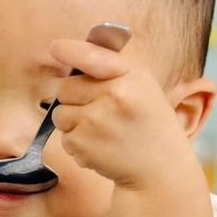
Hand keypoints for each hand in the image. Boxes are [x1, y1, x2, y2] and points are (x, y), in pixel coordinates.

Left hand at [48, 38, 198, 190]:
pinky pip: (63, 136)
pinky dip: (77, 142)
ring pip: (59, 112)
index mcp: (130, 76)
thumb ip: (110, 69)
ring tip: (100, 129)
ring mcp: (95, 121)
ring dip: (72, 121)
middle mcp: (114, 95)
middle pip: (65, 87)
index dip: (69, 51)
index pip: (91, 56)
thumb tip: (67, 53)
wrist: (160, 169)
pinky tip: (100, 145)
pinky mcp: (83, 144)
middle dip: (73, 98)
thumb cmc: (148, 122)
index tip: (56, 47)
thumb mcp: (142, 86)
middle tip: (97, 109)